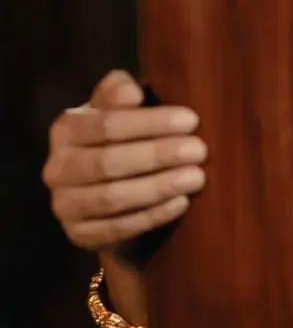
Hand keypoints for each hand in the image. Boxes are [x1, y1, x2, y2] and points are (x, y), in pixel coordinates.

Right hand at [43, 70, 206, 251]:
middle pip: (109, 162)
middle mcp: (57, 168)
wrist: (106, 188)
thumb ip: (118, 92)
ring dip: (158, 187)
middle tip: (199, 150)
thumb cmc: (120, 138)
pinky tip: (181, 203)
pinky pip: (117, 228)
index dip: (149, 123)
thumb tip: (131, 93)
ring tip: (196, 177)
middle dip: (158, 155)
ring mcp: (65, 205)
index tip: (190, 120)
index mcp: (65, 130)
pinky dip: (152, 216)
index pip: (106, 125)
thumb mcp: (116, 110)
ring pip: (112, 198)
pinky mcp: (79, 235)